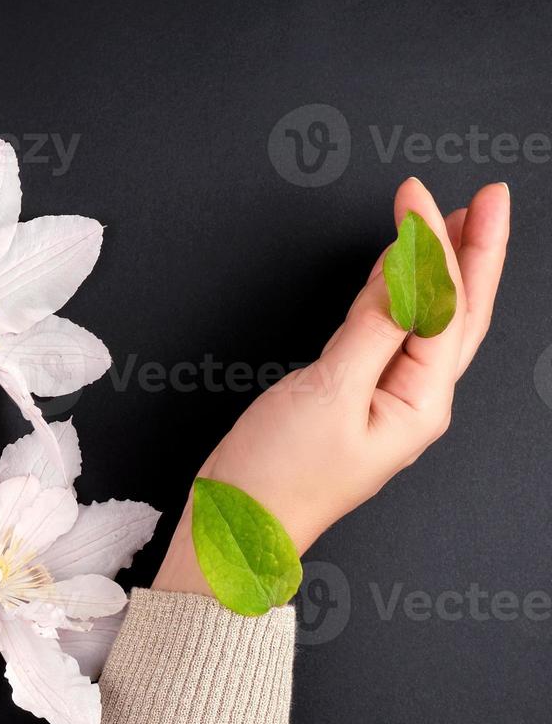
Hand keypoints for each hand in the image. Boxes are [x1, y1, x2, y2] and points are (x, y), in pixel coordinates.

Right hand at [154, 178, 510, 596]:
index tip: (417, 192)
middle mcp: (414, 402)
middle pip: (459, 313)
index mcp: (420, 403)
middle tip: (486, 197)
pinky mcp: (350, 402)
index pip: (443, 305)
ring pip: (428, 322)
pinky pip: (390, 337)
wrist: (237, 531)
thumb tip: (407, 270)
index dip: (435, 242)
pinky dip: (399, 296)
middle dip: (473, 251)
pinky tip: (398, 275)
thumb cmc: (277, 476)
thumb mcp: (327, 393)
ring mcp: (384, 403)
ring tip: (453, 221)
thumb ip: (373, 327)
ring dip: (441, 268)